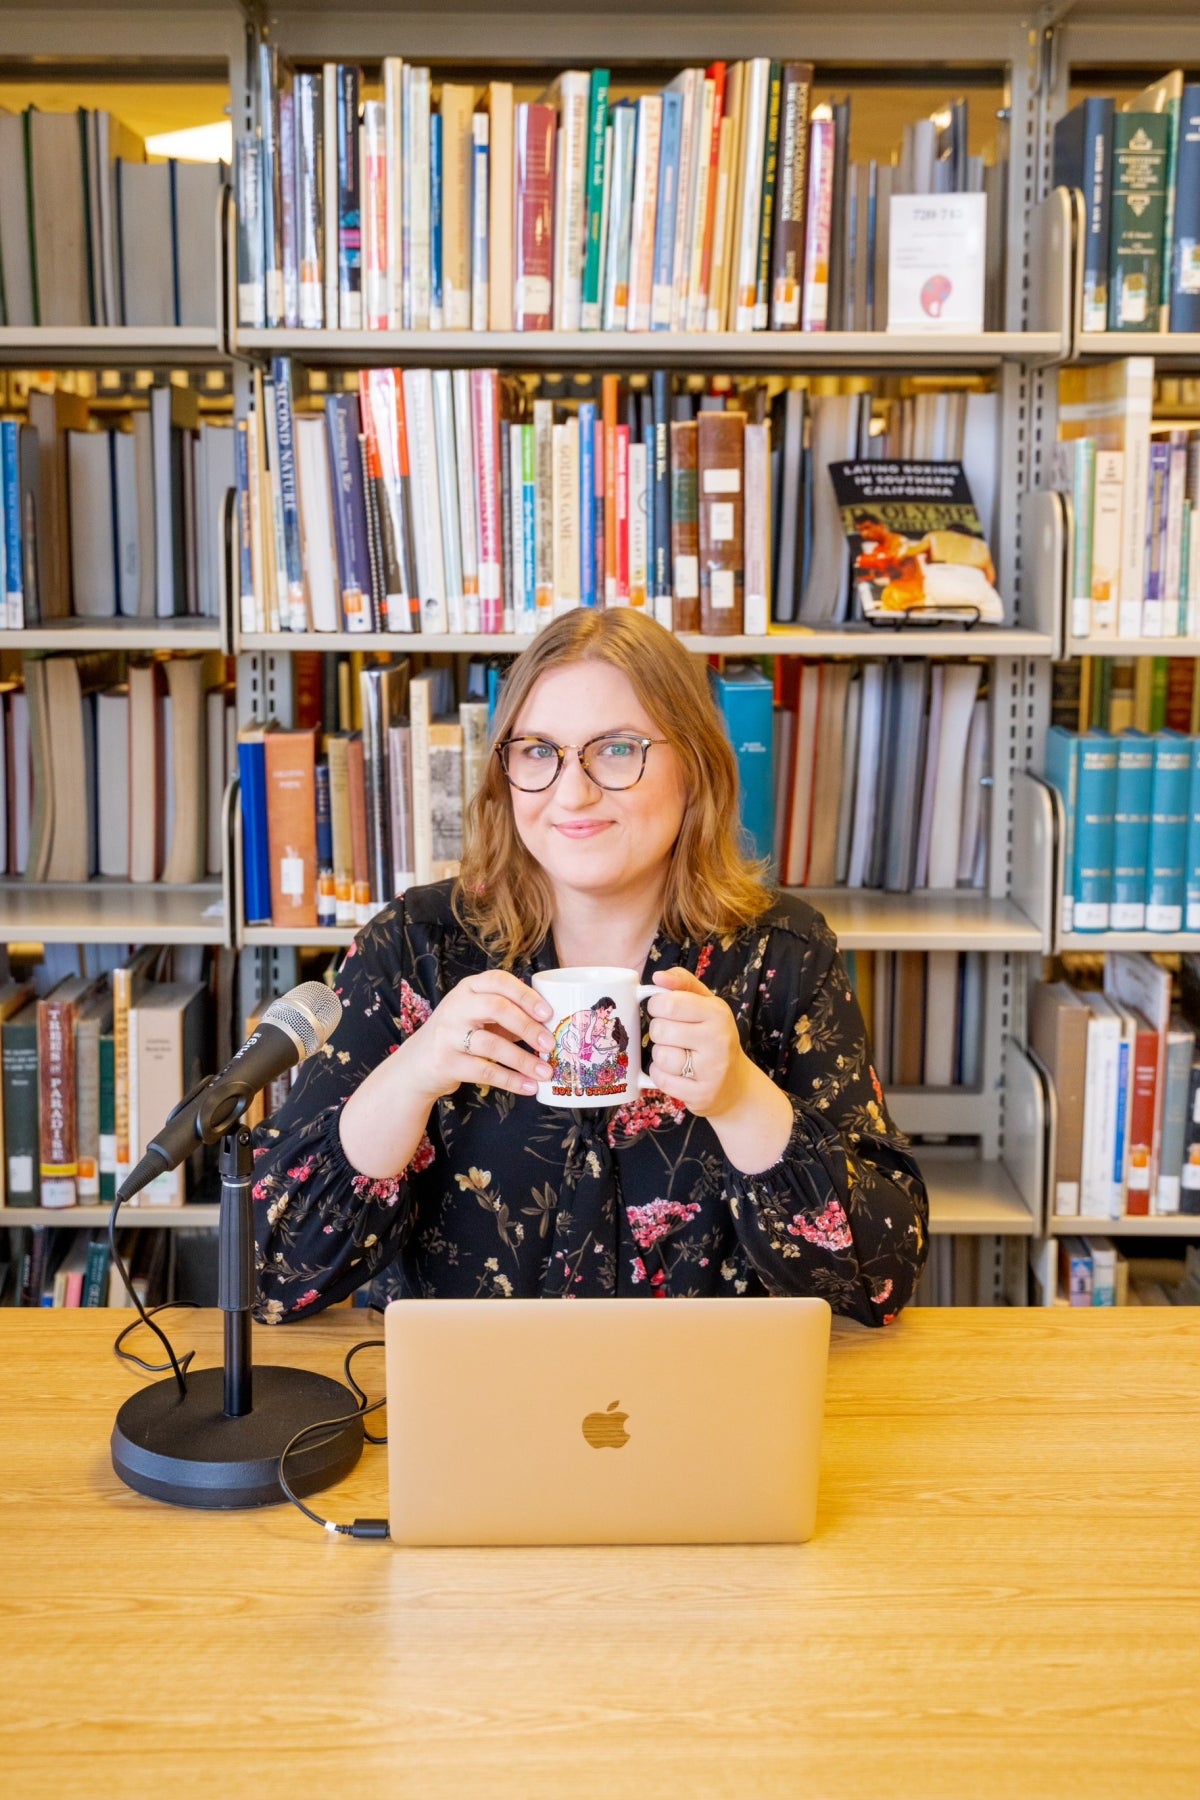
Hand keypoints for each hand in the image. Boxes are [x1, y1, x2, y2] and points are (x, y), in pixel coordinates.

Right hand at [405, 971, 554, 1101]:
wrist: (419, 1062)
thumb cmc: (461, 1033)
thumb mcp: (479, 1014)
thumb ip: (509, 1012)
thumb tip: (555, 1025)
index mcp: (469, 988)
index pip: (499, 981)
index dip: (525, 995)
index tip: (549, 1013)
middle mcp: (456, 1006)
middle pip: (496, 1008)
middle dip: (528, 1026)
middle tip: (550, 1044)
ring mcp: (448, 1034)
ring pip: (491, 1044)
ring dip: (523, 1060)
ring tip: (546, 1072)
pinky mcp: (446, 1062)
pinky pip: (483, 1072)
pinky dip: (510, 1080)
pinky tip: (528, 1087)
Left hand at [645, 967, 753, 1120]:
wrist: (734, 1083)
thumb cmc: (713, 1037)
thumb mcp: (706, 1004)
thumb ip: (683, 983)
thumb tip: (658, 976)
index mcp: (717, 1013)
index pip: (669, 1003)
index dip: (657, 1006)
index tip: (663, 1010)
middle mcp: (718, 1040)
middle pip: (659, 1029)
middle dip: (659, 1032)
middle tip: (674, 1036)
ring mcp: (711, 1070)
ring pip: (659, 1055)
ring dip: (660, 1055)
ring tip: (677, 1054)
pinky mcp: (701, 1094)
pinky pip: (661, 1079)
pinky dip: (661, 1075)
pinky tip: (676, 1073)